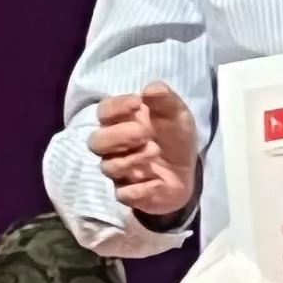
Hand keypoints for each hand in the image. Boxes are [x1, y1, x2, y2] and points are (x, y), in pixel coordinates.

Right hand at [88, 86, 202, 221]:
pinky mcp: (128, 194)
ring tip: (155, 151)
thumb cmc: (175, 139)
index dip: (117, 107)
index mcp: (121, 123)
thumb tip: (151, 89)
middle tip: (144, 132)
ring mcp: (119, 172)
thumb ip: (165, 101)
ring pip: (108, 167)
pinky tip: (156, 180)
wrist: (187, 173)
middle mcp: (114, 147)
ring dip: (132, 159)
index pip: (103, 111)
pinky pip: (123, 194)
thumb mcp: (178, 116)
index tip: (137, 103)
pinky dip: (140, 187)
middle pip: (95, 141)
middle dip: (118, 136)